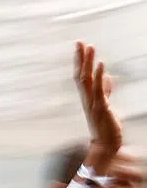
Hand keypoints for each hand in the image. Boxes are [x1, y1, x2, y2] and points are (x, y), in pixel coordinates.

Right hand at [75, 41, 121, 174]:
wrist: (107, 144)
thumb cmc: (106, 126)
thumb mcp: (106, 104)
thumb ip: (106, 90)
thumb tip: (108, 77)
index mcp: (88, 97)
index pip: (81, 76)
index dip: (80, 61)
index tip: (80, 46)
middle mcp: (87, 99)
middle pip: (81, 75)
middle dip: (80, 58)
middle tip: (79, 42)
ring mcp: (93, 103)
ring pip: (87, 80)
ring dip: (88, 63)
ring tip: (90, 47)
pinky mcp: (101, 108)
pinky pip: (99, 90)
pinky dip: (99, 76)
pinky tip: (101, 65)